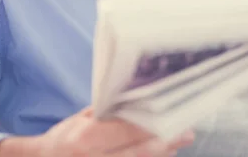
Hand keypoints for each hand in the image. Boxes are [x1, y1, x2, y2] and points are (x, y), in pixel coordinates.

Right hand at [0, 107, 194, 156]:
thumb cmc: (61, 140)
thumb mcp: (78, 121)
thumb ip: (104, 112)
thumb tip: (130, 98)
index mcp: (87, 137)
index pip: (126, 129)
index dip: (151, 124)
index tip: (172, 116)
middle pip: (137, 151)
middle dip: (165, 142)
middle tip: (187, 133)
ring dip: (159, 154)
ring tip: (177, 143)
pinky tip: (161, 155)